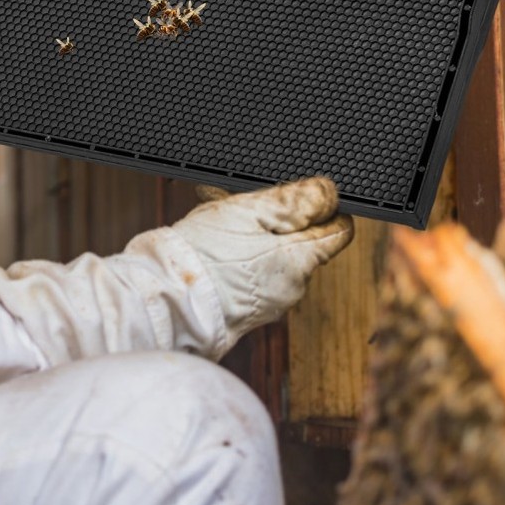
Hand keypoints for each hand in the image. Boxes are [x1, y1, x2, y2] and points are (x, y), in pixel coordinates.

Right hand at [171, 177, 353, 349]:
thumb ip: (297, 200)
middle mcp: (292, 289)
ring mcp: (269, 305)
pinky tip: (214, 248)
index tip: (295, 198)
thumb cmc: (204, 255)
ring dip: (257, 239)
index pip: (339, 231)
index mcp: (301, 263)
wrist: (166, 300)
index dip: (321, 208)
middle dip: (281, 223)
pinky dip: (241, 259)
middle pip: (303, 244)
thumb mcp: (251, 211)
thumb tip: (331, 192)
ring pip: (275, 259)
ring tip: (221, 226)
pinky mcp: (245, 312)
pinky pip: (254, 277)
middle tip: (245, 208)